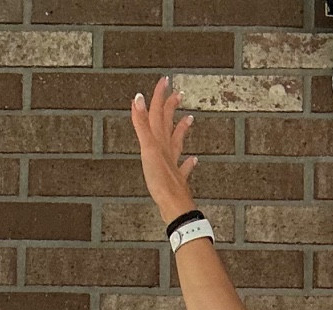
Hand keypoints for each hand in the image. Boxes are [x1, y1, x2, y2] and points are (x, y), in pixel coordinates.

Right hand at [131, 78, 197, 225]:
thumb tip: (138, 98)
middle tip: (177, 92)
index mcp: (159, 142)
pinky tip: (194, 160)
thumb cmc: (160, 180)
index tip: (164, 80)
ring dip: (182, 130)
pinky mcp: (177, 182)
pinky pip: (184, 169)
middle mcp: (167, 151)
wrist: (174, 206)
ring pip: (178, 143)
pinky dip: (188, 163)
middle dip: (171, 108)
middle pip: (169, 125)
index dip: (159, 96)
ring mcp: (173, 166)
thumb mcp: (147, 149)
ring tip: (190, 119)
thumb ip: (142, 124)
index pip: (158, 114)